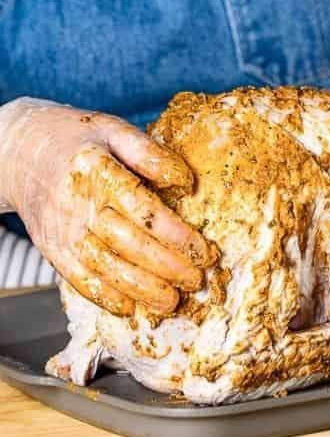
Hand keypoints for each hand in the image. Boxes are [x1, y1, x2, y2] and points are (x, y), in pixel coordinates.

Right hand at [0, 99, 211, 315]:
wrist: (22, 151)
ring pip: (104, 267)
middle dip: (165, 267)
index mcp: (96, 169)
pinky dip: (104, 297)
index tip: (202, 249)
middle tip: (195, 280)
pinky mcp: (52, 249)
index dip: (175, 234)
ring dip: (140, 289)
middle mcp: (76, 204)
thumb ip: (148, 152)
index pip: (142, 208)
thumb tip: (184, 180)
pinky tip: (130, 307)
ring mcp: (61, 230)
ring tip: (170, 301)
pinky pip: (78, 279)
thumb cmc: (78, 138)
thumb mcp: (114, 129)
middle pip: (126, 243)